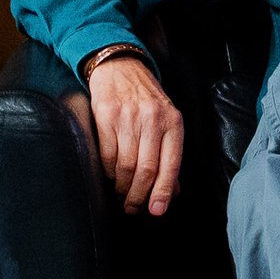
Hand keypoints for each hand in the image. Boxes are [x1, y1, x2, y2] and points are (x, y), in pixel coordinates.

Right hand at [87, 53, 183, 215]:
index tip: (156, 211)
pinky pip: (107, 154)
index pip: (170, 164)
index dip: (162, 191)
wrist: (121, 67)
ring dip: (122, 187)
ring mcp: (128, 117)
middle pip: (146, 169)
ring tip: (121, 195)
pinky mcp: (106, 115)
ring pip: (125, 165)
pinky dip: (108, 171)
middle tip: (133, 208)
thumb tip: (171, 191)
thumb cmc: (147, 100)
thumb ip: (170, 154)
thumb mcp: (166, 121)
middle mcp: (152, 119)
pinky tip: (110, 176)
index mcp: (173, 123)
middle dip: (138, 195)